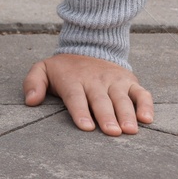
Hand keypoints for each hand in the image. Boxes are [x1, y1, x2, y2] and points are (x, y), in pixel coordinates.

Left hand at [24, 53, 153, 135]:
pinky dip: (146, 105)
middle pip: (101, 100)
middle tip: (112, 132)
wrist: (89, 46)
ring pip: (122, 98)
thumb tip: (30, 101)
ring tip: (130, 130)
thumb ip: (33, 83)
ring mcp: (114, 81)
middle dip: (107, 116)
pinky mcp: (130, 81)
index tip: (86, 127)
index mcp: (73, 80)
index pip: (76, 98)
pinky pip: (141, 93)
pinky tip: (147, 119)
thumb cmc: (64, 69)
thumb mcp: (43, 69)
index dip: (81, 112)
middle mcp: (95, 80)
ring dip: (127, 114)